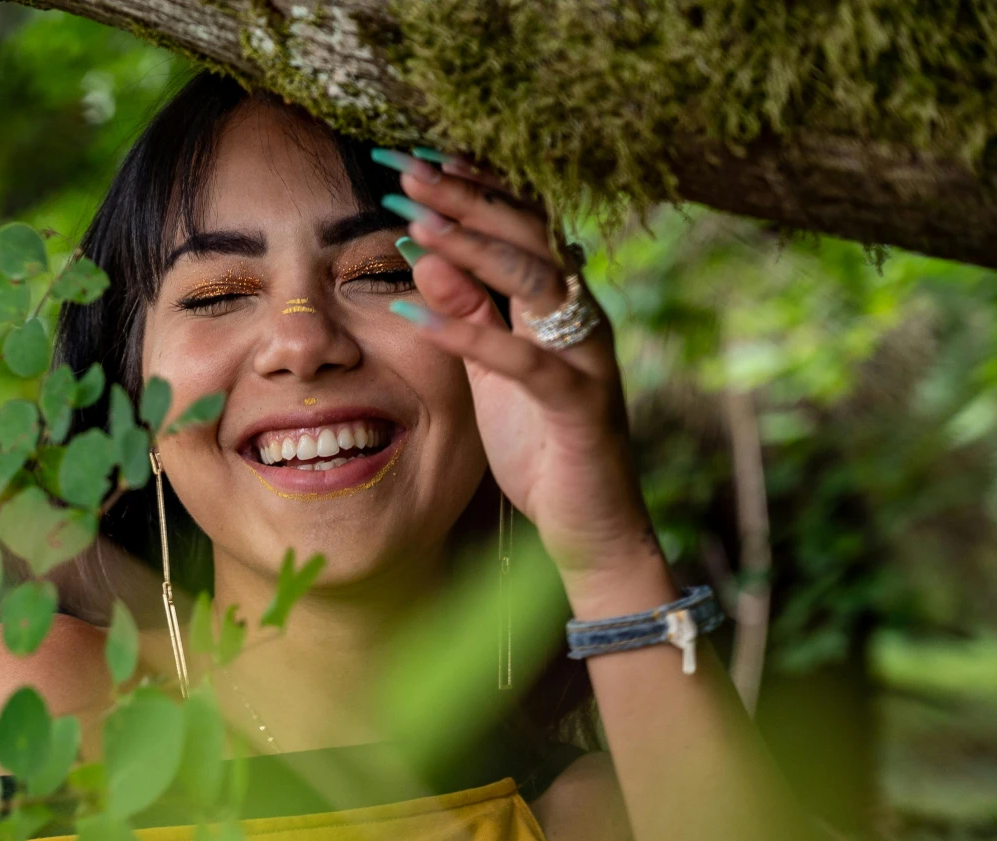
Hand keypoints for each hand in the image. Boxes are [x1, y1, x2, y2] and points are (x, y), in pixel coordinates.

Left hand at [377, 152, 663, 592]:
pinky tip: (417, 317)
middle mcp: (580, 316)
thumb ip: (466, 312)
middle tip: (406, 166)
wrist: (590, 526)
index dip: (474, 187)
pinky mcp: (579, 404)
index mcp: (559, 303)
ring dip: (472, 247)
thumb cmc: (540, 445)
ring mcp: (586, 355)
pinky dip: (469, 334)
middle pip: (529, 233)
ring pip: (535, 279)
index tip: (419, 157)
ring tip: (416, 222)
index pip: (521, 225)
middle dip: (465, 198)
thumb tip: (426, 251)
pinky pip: (523, 359)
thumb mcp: (489, 371)